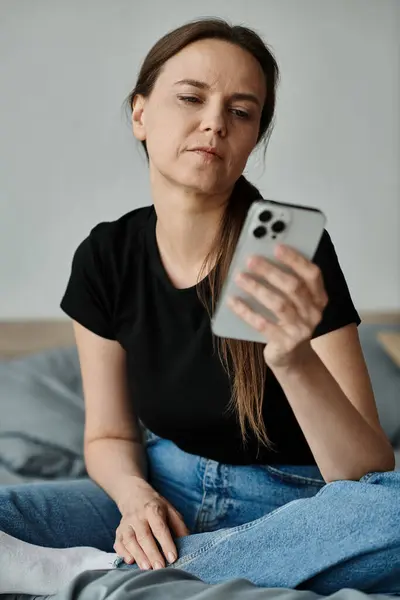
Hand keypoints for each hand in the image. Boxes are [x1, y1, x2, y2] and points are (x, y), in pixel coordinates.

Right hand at [113, 476, 189, 569]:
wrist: (134, 495)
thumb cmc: (156, 507)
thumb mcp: (171, 511)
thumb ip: (179, 527)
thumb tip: (189, 545)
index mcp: (153, 509)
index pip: (160, 527)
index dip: (166, 543)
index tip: (172, 557)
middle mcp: (138, 515)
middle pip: (144, 536)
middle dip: (152, 553)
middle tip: (160, 568)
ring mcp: (126, 523)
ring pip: (129, 540)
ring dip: (138, 555)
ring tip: (147, 568)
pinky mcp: (118, 530)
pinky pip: (118, 543)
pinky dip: (123, 553)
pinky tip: (130, 561)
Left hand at [227, 244, 327, 368]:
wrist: (291, 356)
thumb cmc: (289, 321)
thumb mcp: (294, 301)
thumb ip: (285, 281)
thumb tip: (261, 256)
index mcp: (319, 297)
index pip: (312, 274)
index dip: (295, 259)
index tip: (276, 247)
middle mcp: (314, 313)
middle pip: (294, 287)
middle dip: (271, 271)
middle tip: (251, 260)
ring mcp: (300, 330)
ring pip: (279, 304)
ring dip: (257, 288)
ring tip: (239, 277)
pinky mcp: (285, 343)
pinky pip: (262, 324)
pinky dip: (245, 311)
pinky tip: (232, 300)